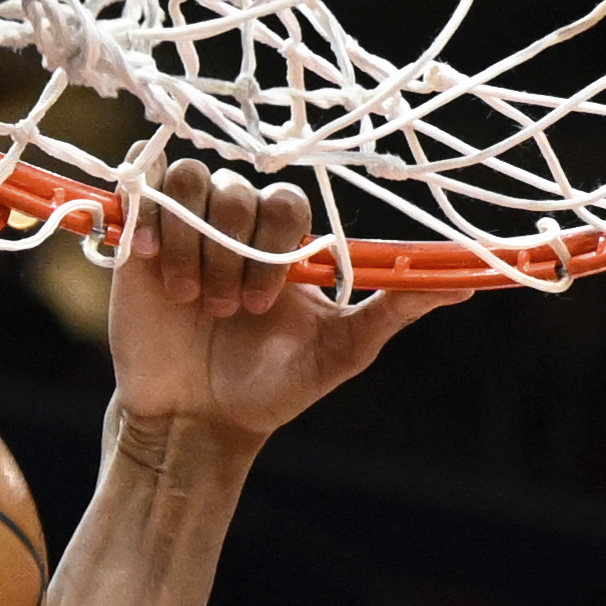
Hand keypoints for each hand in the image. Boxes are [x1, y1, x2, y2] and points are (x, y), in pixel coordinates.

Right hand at [109, 159, 444, 451]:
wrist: (197, 420)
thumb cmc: (271, 388)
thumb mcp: (341, 352)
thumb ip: (396, 310)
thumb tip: (465, 284)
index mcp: (286, 247)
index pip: (288, 201)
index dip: (278, 244)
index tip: (268, 305)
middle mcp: (238, 229)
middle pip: (238, 190)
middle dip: (235, 253)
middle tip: (231, 313)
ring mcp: (187, 229)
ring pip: (192, 184)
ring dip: (194, 244)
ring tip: (191, 301)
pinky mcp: (139, 237)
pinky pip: (146, 189)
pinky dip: (153, 221)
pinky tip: (156, 270)